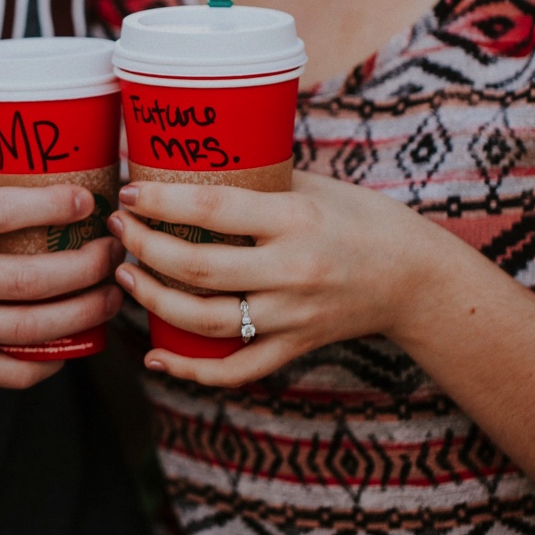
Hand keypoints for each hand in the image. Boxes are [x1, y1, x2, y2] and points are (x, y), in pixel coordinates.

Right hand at [0, 185, 125, 389]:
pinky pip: (16, 369)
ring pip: (33, 326)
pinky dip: (55, 358)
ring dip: (85, 312)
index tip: (88, 203)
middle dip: (88, 267)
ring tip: (110, 296)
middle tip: (114, 253)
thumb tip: (63, 200)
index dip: (51, 206)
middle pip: (31, 278)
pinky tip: (75, 340)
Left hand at [109, 173, 444, 386]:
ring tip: (125, 275)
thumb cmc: (362, 219)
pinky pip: (235, 369)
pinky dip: (191, 370)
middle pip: (198, 269)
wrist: (415, 279)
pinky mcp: (294, 347)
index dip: (162, 202)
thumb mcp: (315, 186)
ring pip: (205, 321)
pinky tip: (155, 355)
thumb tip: (195, 164)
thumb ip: (260, 180)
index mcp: (295, 219)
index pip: (213, 211)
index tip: (130, 192)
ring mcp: (292, 315)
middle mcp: (291, 271)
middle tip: (119, 227)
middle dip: (145, 248)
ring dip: (153, 301)